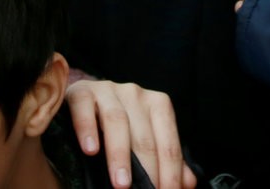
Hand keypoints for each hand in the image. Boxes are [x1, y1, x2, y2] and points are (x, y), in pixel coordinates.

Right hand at [66, 79, 196, 188]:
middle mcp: (135, 94)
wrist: (86, 99)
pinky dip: (87, 129)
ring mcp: (108, 91)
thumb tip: (188, 183)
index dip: (170, 173)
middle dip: (147, 172)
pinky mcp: (81, 92)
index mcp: (158, 105)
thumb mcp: (146, 137)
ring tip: (121, 185)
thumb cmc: (119, 125)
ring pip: (117, 122)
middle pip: (145, 138)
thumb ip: (167, 158)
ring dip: (120, 156)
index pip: (169, 145)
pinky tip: (90, 150)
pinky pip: (85, 108)